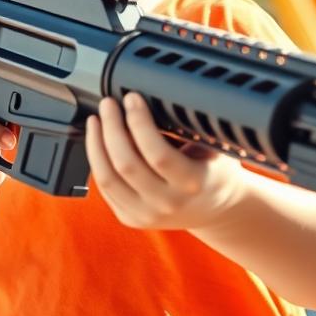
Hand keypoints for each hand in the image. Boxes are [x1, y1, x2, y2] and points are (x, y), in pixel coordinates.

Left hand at [86, 93, 241, 230]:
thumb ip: (187, 129)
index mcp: (192, 183)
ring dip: (97, 143)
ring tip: (97, 120)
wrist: (218, 209)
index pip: (157, 154)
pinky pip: (105, 187)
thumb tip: (154, 97)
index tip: (132, 98)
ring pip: (107, 178)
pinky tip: (98, 142)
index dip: (139, 122)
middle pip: (126, 164)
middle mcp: (168, 203)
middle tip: (109, 104)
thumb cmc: (215, 171)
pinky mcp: (130, 218)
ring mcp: (146, 215)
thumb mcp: (213, 147)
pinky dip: (98, 161)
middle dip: (112, 127)